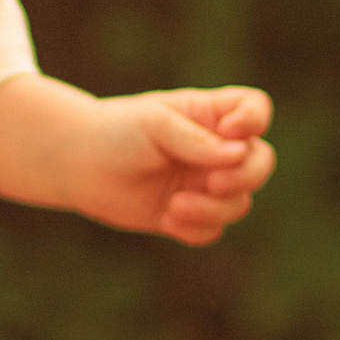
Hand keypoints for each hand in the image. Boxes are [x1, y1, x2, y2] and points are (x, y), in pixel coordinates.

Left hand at [76, 85, 274, 242]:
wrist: (79, 165)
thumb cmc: (117, 132)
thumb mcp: (154, 125)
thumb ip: (196, 140)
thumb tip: (239, 154)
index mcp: (210, 115)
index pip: (255, 109)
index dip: (254, 120)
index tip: (230, 131)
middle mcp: (215, 150)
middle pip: (261, 162)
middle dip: (245, 177)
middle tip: (213, 183)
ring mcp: (203, 184)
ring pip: (239, 203)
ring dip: (214, 209)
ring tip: (175, 206)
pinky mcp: (188, 215)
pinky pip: (213, 230)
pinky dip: (197, 229)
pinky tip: (166, 220)